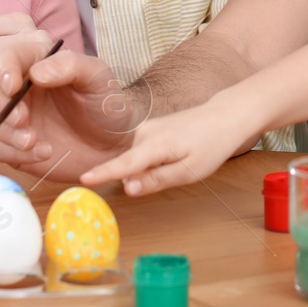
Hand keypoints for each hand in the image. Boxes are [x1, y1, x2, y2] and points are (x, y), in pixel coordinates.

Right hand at [0, 49, 148, 180]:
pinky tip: (44, 153)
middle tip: (24, 119)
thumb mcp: (98, 78)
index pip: (7, 56)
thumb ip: (71, 66)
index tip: (13, 86)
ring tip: (34, 141)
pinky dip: (14, 153)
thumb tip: (36, 72)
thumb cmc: (108, 104)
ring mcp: (15, 116)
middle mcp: (20, 87)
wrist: (115, 145)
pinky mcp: (14, 144)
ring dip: (5, 132)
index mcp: (37, 62)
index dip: (4, 68)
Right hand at [77, 97, 250, 195]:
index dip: (103, 173)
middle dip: (139, 179)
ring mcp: (145, 128)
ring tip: (179, 160)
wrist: (223, 117)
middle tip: (174, 171)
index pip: (124, 163)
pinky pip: (139, 153)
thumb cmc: (210, 146)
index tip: (84, 179)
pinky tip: (172, 155)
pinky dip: (149, 161)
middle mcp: (145, 132)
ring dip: (147, 170)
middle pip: (128, 166)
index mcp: (156, 144)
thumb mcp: (188, 171)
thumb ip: (156, 180)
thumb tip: (128, 188)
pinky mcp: (147, 129)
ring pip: (134, 161)